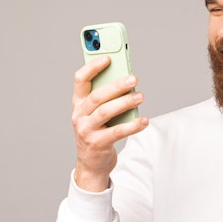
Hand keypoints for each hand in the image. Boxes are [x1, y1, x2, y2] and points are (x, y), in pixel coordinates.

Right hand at [71, 56, 148, 191]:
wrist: (91, 164)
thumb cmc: (97, 133)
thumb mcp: (96, 114)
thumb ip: (106, 98)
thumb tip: (127, 81)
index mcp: (78, 104)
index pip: (80, 80)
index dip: (92, 67)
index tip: (107, 58)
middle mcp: (79, 115)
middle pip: (97, 96)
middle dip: (116, 85)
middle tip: (133, 78)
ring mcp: (86, 130)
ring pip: (106, 112)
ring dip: (125, 102)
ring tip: (140, 96)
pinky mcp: (97, 144)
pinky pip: (117, 132)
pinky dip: (132, 125)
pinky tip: (144, 121)